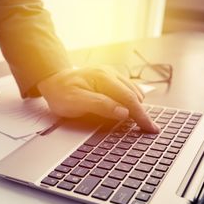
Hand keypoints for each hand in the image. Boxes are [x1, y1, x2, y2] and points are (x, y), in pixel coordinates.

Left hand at [37, 67, 159, 132]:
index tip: (151, 129)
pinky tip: (124, 112)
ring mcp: (113, 75)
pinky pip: (128, 91)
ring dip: (135, 108)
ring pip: (134, 93)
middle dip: (141, 113)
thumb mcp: (75, 102)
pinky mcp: (112, 79)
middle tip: (145, 130)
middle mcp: (111, 73)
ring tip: (133, 123)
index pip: (129, 98)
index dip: (142, 115)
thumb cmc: (61, 93)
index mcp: (103, 77)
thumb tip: (124, 112)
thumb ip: (100, 106)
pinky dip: (130, 102)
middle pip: (135, 96)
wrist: (53, 81)